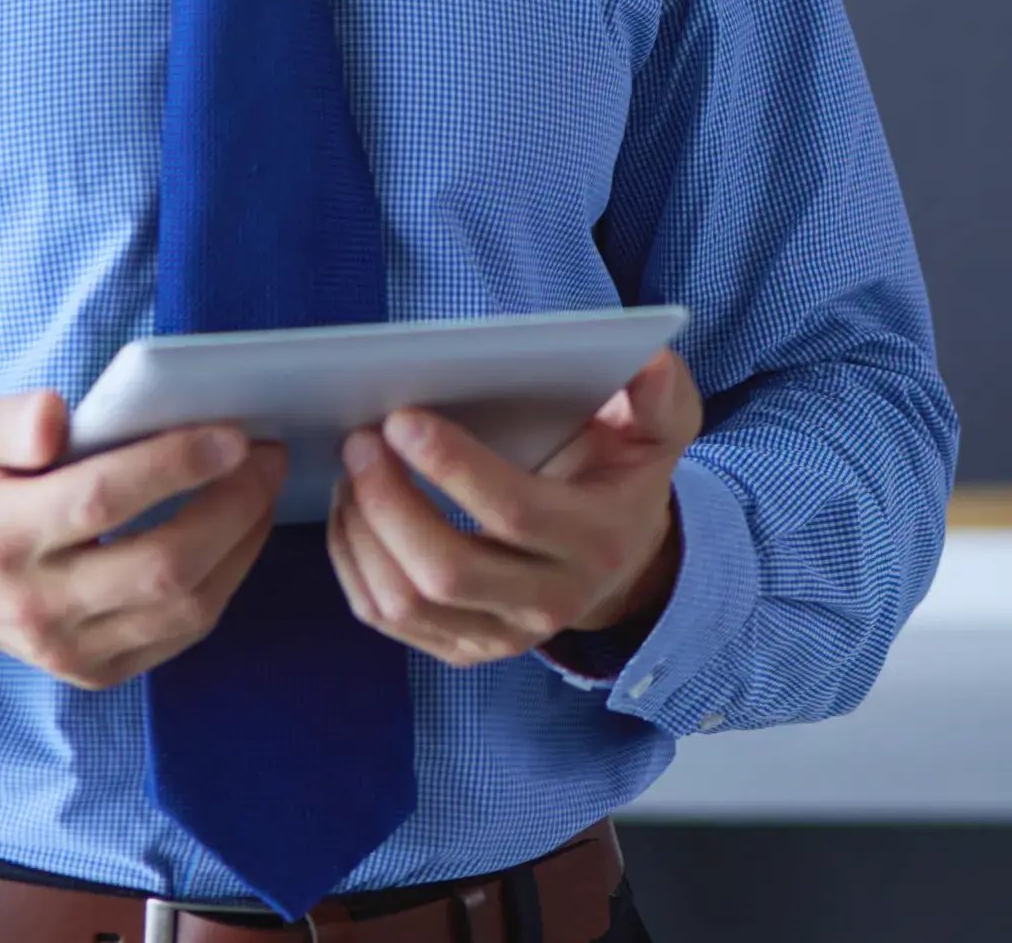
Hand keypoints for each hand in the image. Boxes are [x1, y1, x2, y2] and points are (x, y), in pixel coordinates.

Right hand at [0, 390, 288, 689]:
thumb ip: (5, 420)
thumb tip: (57, 417)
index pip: (100, 501)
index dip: (175, 465)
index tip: (233, 435)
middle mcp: (36, 604)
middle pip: (161, 565)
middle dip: (233, 506)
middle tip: (267, 456)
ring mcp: (68, 648)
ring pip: (184, 607)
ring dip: (243, 543)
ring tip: (262, 488)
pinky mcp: (95, 669)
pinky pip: (183, 633)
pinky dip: (226, 581)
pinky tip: (238, 534)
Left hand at [328, 348, 703, 667]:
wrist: (622, 560)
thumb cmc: (624, 477)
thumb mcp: (659, 432)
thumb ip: (660, 398)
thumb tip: (650, 362)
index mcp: (595, 540)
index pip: (514, 513)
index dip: (453, 467)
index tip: (402, 419)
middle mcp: (550, 601)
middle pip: (447, 571)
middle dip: (388, 502)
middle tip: (359, 440)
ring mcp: (503, 635)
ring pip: (405, 602)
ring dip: (361, 532)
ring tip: (351, 468)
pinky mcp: (463, 648)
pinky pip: (386, 618)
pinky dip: (353, 563)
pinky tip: (352, 511)